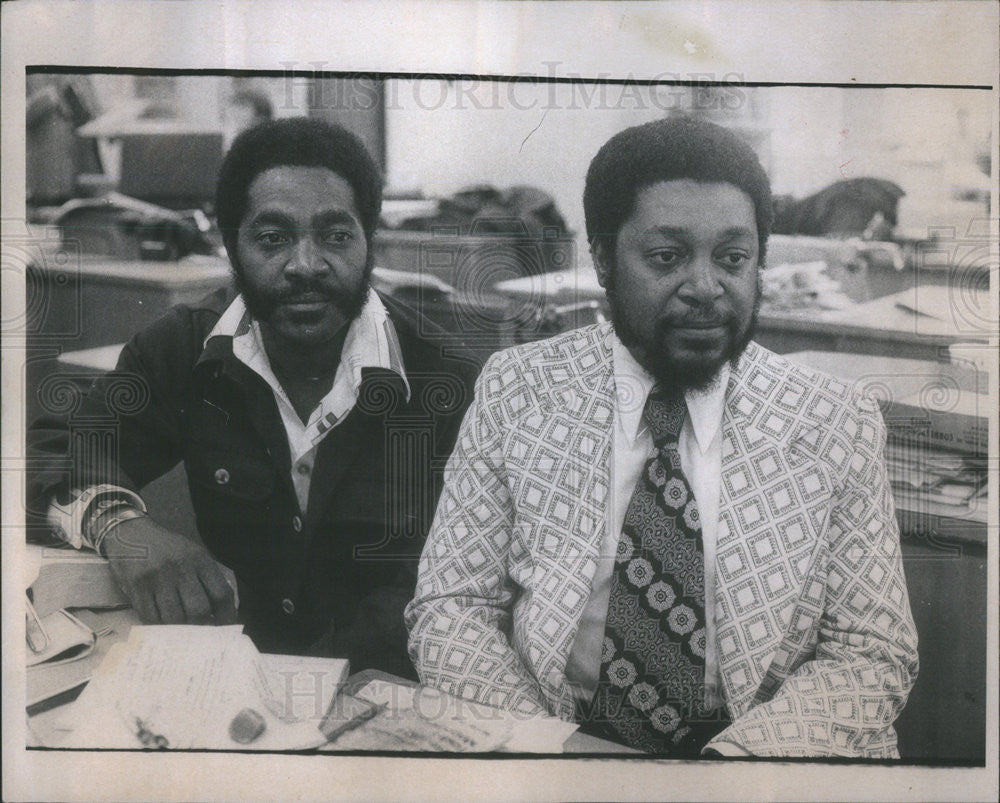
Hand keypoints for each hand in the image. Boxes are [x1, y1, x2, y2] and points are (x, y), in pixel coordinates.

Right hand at [102, 516, 236, 624]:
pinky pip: (150, 617)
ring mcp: (158, 578)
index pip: (221, 594)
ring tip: (181, 635)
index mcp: (200, 560)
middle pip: (199, 609)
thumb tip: (220, 612)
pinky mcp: (136, 587)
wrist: (131, 533)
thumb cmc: (167, 549)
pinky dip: (158, 627)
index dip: (226, 616)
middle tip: (200, 636)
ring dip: (179, 631)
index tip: (225, 630)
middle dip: (202, 627)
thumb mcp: (193, 554)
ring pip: (174, 618)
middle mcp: (181, 568)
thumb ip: (207, 579)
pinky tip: (161, 628)